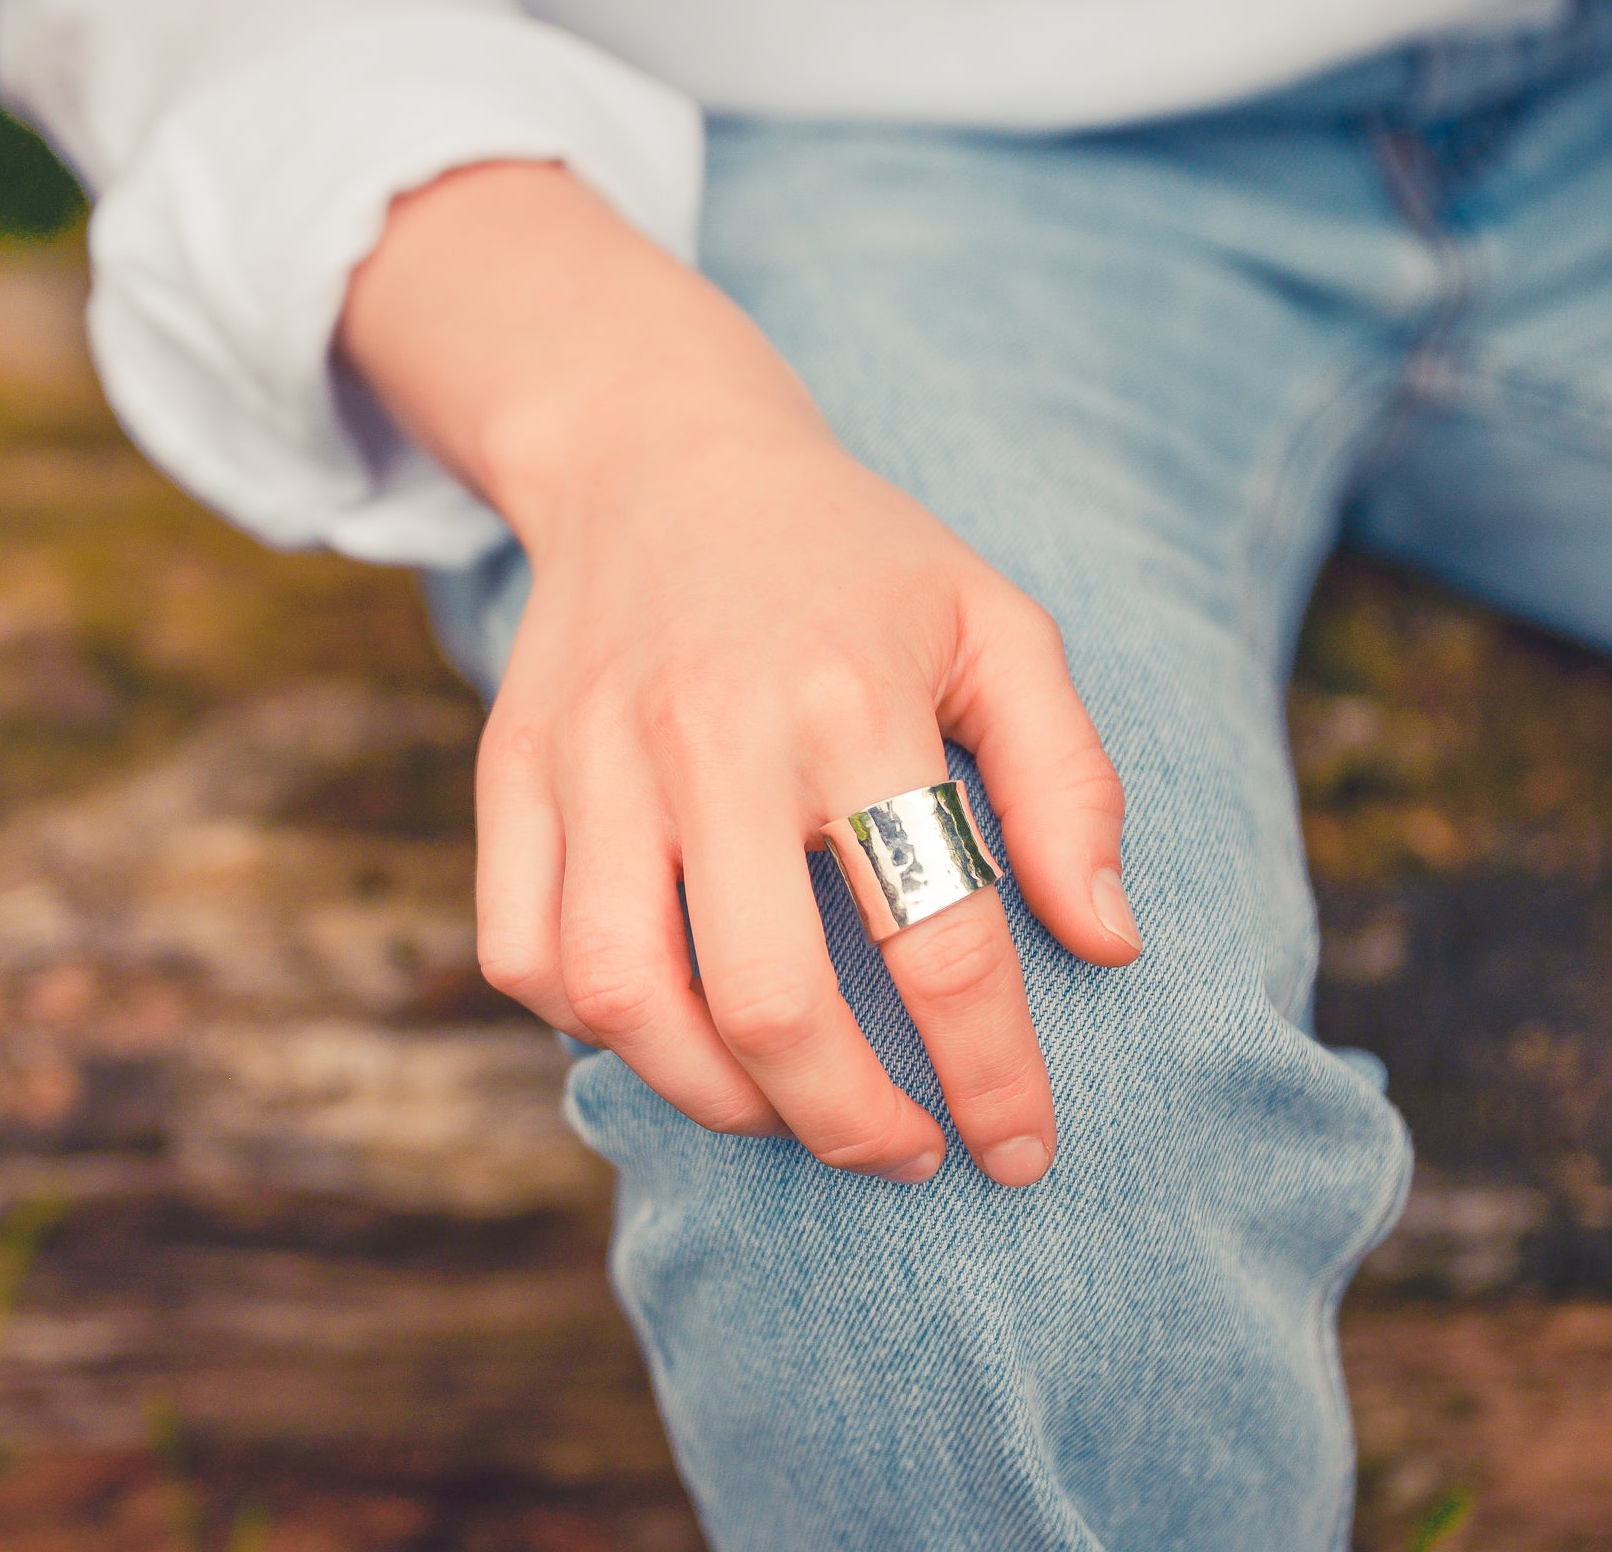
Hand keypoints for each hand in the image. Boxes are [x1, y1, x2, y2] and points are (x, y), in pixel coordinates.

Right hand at [340, 164, 1140, 1185]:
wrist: (661, 457)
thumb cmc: (856, 562)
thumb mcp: (999, 628)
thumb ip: (1069, 785)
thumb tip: (1102, 945)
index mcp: (857, 700)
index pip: (941, 940)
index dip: (992, 1076)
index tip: (1019, 1154)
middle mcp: (712, 733)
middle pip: (770, 1001)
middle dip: (849, 1123)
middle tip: (899, 1154)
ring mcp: (592, 755)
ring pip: (623, 996)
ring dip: (713, 1095)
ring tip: (781, 1108)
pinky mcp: (509, 770)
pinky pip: (523, 951)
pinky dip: (591, 1029)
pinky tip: (668, 1025)